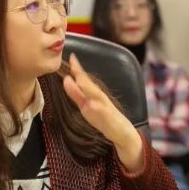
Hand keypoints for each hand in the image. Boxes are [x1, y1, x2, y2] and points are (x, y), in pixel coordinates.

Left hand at [63, 53, 144, 172]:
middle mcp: (100, 97)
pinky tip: (91, 103)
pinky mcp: (109, 118)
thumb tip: (66, 80)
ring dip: (88, 87)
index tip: (70, 57)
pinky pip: (103, 112)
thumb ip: (76, 94)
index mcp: (94, 94)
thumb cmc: (103, 118)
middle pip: (90, 84)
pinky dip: (97, 107)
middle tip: (73, 62)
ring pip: (96, 95)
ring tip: (78, 79)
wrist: (122, 133)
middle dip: (81, 74)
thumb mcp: (86, 105)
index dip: (77, 69)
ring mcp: (105, 107)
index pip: (84, 79)